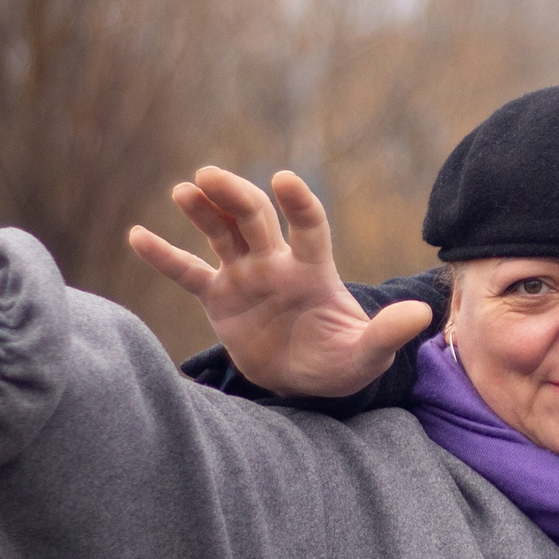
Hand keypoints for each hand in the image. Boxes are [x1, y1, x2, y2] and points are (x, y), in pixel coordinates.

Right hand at [129, 167, 432, 397]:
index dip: (299, 203)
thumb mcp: (367, 354)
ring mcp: (246, 277)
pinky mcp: (220, 298)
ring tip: (184, 191)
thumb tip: (421, 313)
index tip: (285, 180)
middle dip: (234, 196)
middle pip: (255, 218)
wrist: (309, 381)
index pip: (308, 226)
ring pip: (222, 234)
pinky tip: (137, 236)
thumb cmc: (342, 362)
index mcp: (314, 271)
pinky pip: (188, 272)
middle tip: (208, 176)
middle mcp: (277, 264)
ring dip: (204, 212)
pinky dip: (165, 255)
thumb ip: (387, 333)